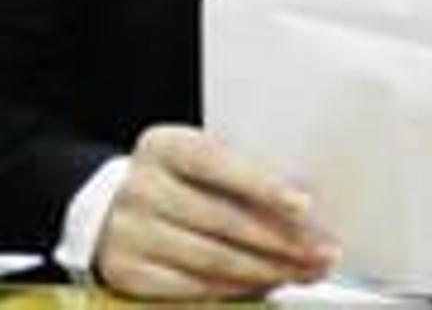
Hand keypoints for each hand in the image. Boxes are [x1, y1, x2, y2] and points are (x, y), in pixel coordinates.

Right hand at [94, 124, 337, 299]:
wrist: (106, 206)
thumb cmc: (176, 178)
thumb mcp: (200, 157)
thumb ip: (242, 171)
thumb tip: (305, 202)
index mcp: (165, 146)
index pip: (218, 162)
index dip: (263, 185)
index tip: (304, 205)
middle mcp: (141, 188)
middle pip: (222, 219)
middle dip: (282, 239)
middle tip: (322, 250)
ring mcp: (128, 234)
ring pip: (212, 259)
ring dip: (267, 269)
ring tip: (304, 270)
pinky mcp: (126, 273)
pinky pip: (192, 287)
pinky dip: (236, 288)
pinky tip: (266, 283)